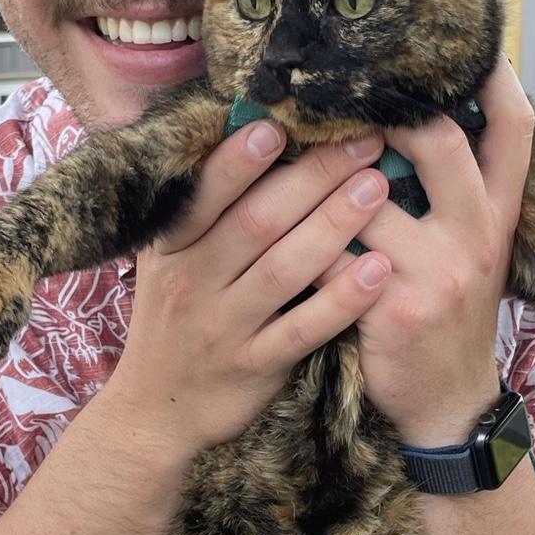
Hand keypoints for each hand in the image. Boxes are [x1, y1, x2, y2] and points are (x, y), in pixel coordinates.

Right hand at [104, 120, 393, 452]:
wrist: (155, 410)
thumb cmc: (174, 317)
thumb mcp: (166, 260)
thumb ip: (199, 207)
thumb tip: (244, 128)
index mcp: (171, 247)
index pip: (205, 194)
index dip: (240, 159)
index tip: (281, 124)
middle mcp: (192, 283)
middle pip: (257, 222)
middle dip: (313, 178)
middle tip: (363, 142)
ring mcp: (223, 328)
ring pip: (284, 270)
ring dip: (334, 225)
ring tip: (377, 188)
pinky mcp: (254, 367)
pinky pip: (304, 329)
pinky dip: (341, 300)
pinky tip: (379, 271)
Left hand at [323, 58, 534, 444]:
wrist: (448, 405)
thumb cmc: (447, 316)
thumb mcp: (472, 252)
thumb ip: (453, 195)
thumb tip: (411, 123)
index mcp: (497, 215)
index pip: (512, 130)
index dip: (494, 79)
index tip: (464, 43)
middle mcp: (478, 234)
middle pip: (441, 143)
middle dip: (388, 113)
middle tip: (341, 92)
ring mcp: (440, 271)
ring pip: (369, 196)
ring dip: (323, 177)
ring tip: (286, 148)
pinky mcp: (395, 307)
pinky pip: (334, 256)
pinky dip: (301, 242)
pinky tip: (272, 232)